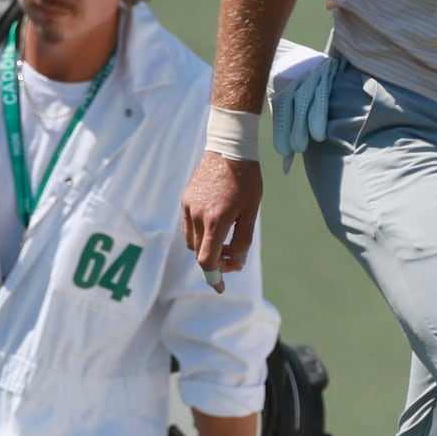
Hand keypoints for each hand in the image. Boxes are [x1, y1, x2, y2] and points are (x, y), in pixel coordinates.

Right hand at [180, 152, 261, 277]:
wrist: (230, 148)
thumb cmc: (246, 180)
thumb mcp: (252, 211)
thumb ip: (242, 240)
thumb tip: (235, 263)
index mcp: (216, 220)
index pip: (207, 260)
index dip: (214, 277)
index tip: (220, 287)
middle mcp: (197, 215)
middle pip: (199, 253)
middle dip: (215, 261)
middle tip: (232, 256)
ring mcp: (188, 207)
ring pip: (191, 241)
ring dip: (205, 247)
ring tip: (225, 238)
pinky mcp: (185, 200)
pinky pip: (188, 226)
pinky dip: (199, 233)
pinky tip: (215, 223)